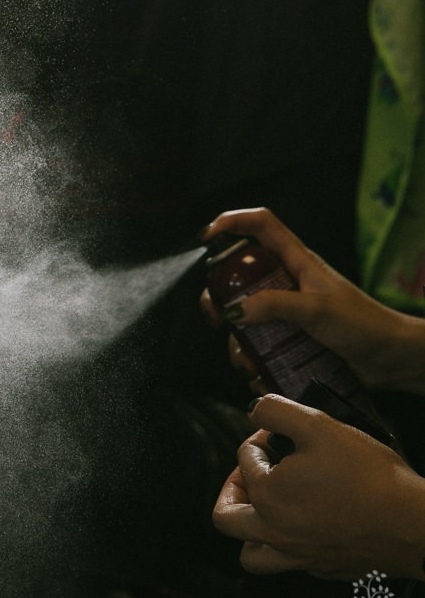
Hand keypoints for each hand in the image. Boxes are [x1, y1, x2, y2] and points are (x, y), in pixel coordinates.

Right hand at [199, 207, 424, 394]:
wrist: (392, 360)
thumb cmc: (366, 325)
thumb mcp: (318, 309)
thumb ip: (275, 305)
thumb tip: (235, 310)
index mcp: (296, 262)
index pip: (260, 226)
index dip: (231, 222)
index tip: (205, 237)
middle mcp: (286, 283)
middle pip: (237, 277)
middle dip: (219, 297)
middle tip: (217, 317)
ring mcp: (285, 312)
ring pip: (243, 318)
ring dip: (237, 341)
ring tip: (247, 360)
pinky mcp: (288, 339)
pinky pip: (257, 345)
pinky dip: (252, 360)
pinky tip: (258, 375)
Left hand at [212, 394, 424, 579]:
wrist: (415, 524)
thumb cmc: (370, 477)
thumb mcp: (319, 425)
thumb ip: (277, 411)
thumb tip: (256, 409)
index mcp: (266, 497)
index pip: (244, 460)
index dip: (259, 439)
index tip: (276, 434)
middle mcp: (275, 532)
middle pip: (225, 517)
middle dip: (232, 489)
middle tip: (252, 474)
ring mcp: (299, 556)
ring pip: (252, 555)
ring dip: (249, 532)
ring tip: (263, 510)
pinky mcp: (325, 569)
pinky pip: (290, 563)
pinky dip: (287, 546)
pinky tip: (303, 525)